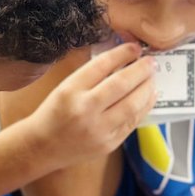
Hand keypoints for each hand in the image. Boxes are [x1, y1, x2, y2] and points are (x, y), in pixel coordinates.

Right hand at [26, 44, 155, 171]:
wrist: (42, 147)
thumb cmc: (53, 114)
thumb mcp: (65, 88)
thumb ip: (91, 76)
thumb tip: (123, 62)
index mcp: (70, 91)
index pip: (102, 65)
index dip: (122, 53)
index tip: (134, 48)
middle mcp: (85, 109)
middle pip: (121, 84)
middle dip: (141, 69)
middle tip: (150, 61)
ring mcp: (99, 129)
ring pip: (132, 105)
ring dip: (147, 88)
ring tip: (152, 78)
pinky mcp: (108, 144)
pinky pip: (132, 122)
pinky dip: (144, 107)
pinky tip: (148, 97)